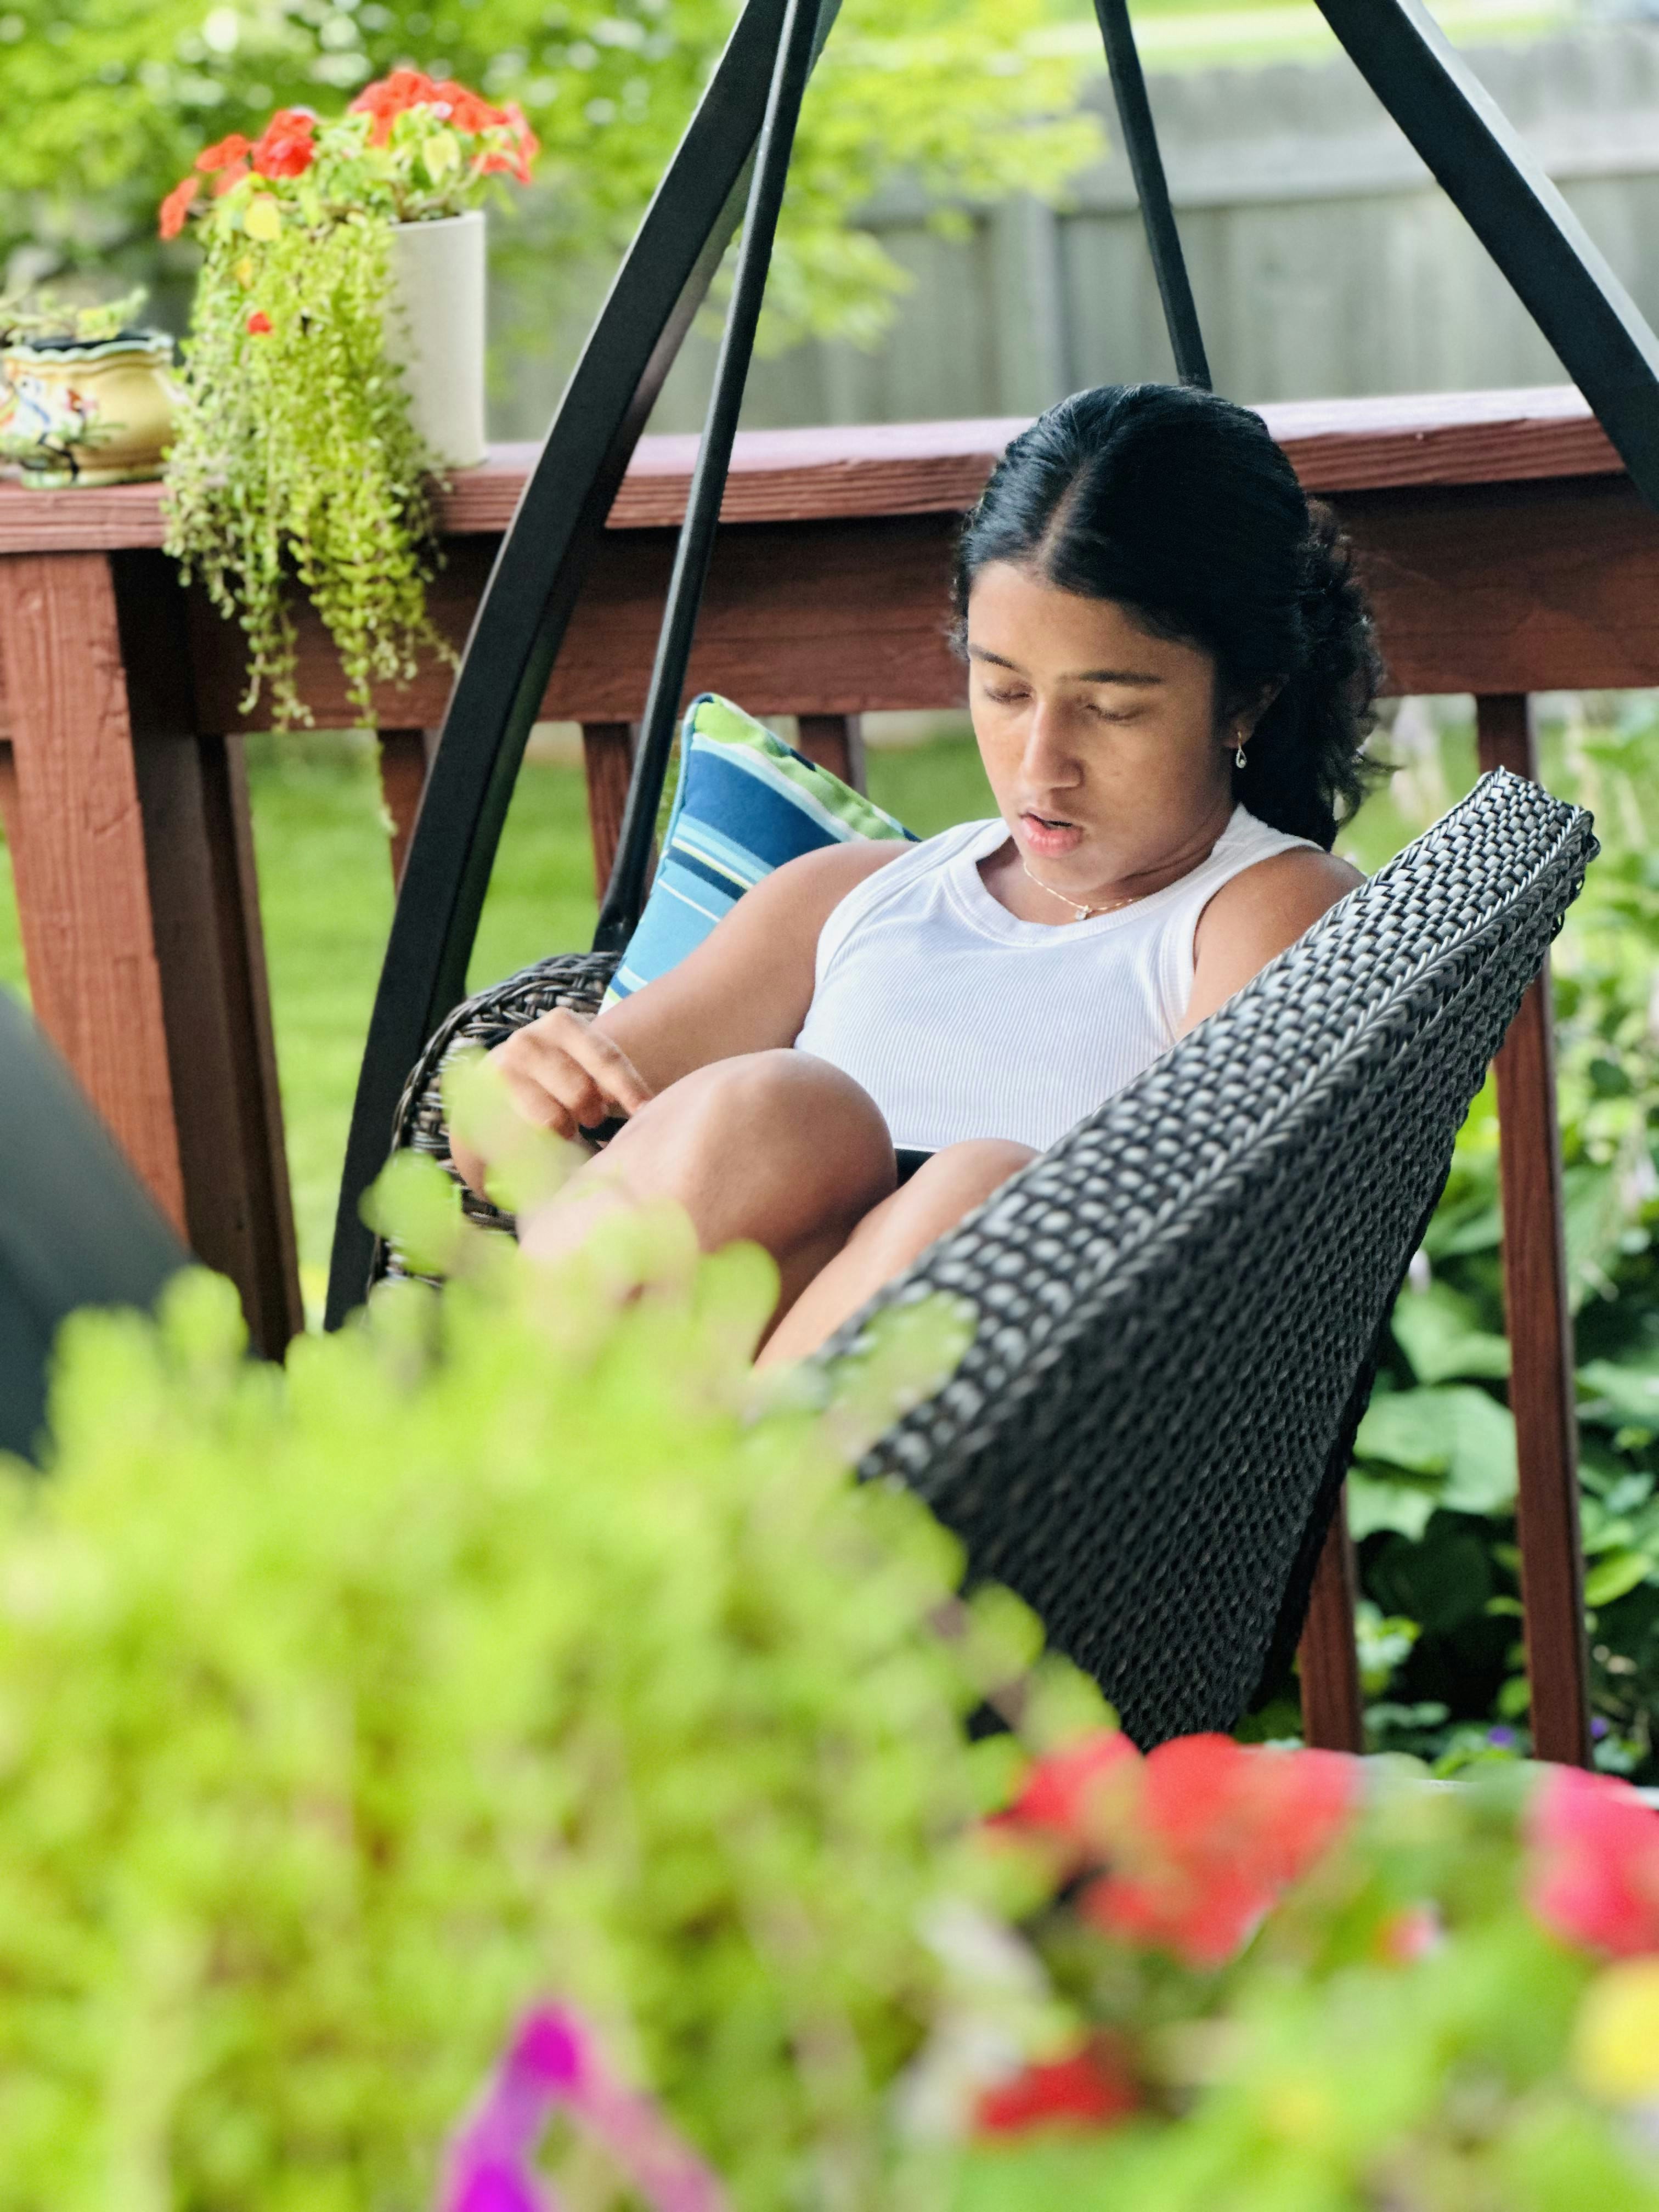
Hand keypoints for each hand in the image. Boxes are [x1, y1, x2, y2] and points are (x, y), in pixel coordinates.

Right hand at [448, 1008, 653, 1195]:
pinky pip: (525, 1139)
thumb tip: (650, 1108)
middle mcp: (528, 1039)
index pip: (606, 1059)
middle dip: (592, 1115)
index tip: (647, 1113)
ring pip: (554, 1119)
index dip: (630, 1089)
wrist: (488, 1099)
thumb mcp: (580, 1068)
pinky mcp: (483, 1105)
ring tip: (564, 1126)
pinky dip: (542, 1146)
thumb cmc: (552, 1082)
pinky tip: (542, 1140)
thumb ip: (605, 1081)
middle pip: (581, 1093)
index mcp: (562, 1024)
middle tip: (590, 1120)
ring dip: (566, 1132)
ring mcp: (502, 1070)